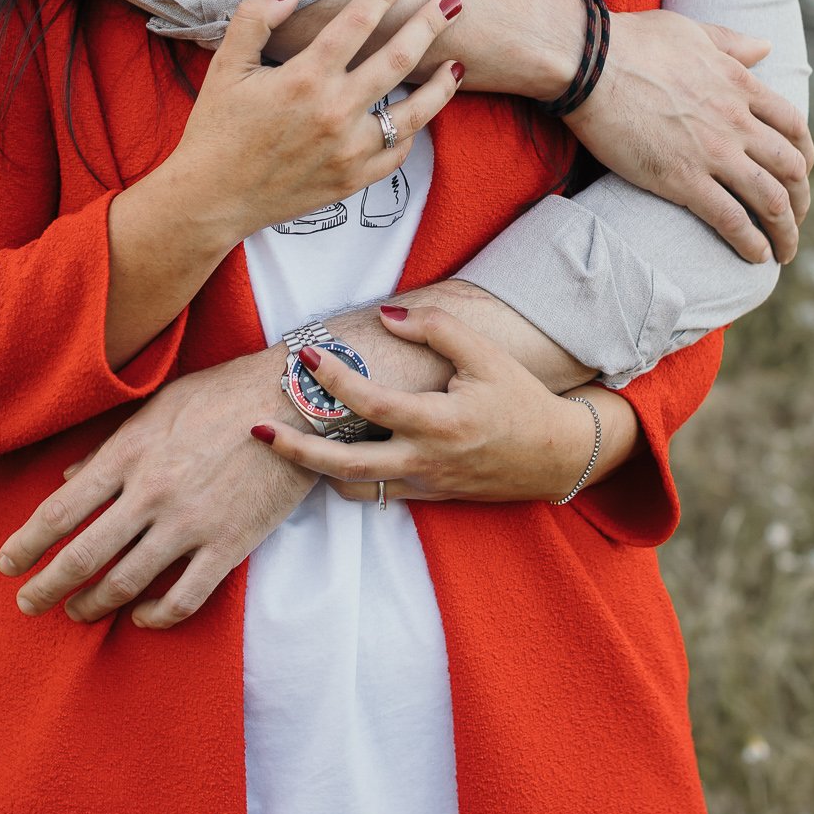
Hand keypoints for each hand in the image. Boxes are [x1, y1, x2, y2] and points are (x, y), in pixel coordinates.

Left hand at [0, 351, 307, 626]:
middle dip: (46, 588)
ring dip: (92, 605)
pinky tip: (140, 617)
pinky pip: (184, 599)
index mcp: (129, 454)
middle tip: (27, 605)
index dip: (26, 544)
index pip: (61, 511)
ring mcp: (191, 523)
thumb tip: (69, 476)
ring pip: (126, 583)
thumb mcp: (158, 406)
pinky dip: (154, 617)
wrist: (295, 399)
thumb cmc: (223, 393)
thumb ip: (111, 446)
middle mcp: (152, 493)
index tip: (6, 564)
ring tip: (76, 612)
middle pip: (82, 556)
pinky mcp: (230, 545)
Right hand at [172, 0, 465, 242]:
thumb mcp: (225, 66)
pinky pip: (397, 153)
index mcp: (304, 79)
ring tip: (457, 63)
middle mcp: (334, 112)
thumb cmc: (216, 129)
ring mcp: (349, 150)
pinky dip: (412, 131)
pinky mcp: (353, 180)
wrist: (212, 199)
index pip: (356, 22)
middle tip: (453, 3)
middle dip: (430, 24)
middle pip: (398, 58)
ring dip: (441, 84)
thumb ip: (255, 18)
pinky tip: (419, 114)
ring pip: (414, 112)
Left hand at [253, 302, 634, 504]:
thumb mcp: (485, 355)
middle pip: (346, 466)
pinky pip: (376, 494)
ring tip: (283, 442)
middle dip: (296, 451)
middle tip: (257, 431)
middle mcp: (427, 460)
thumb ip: (435, 329)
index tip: (306, 353)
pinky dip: (346, 478)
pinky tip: (325, 455)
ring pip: (355, 488)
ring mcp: (425, 485)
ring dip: (316, 469)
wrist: (556, 456)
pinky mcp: (428, 498)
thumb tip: (386, 316)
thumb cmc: (520, 398)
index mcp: (441, 422)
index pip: (373, 404)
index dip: (335, 379)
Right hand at [567, 10, 811, 264]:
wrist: (589, 63)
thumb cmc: (632, 41)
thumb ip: (732, 44)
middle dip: (802, 200)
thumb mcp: (693, 31)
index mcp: (740, 86)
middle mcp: (737, 122)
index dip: (805, 156)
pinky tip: (755, 257)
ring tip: (783, 252)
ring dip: (785, 232)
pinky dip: (751, 243)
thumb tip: (766, 45)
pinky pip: (732, 220)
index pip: (793, 127)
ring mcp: (713, 153)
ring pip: (771, 201)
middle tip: (795, 219)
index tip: (801, 174)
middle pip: (791, 169)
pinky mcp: (683, 180)